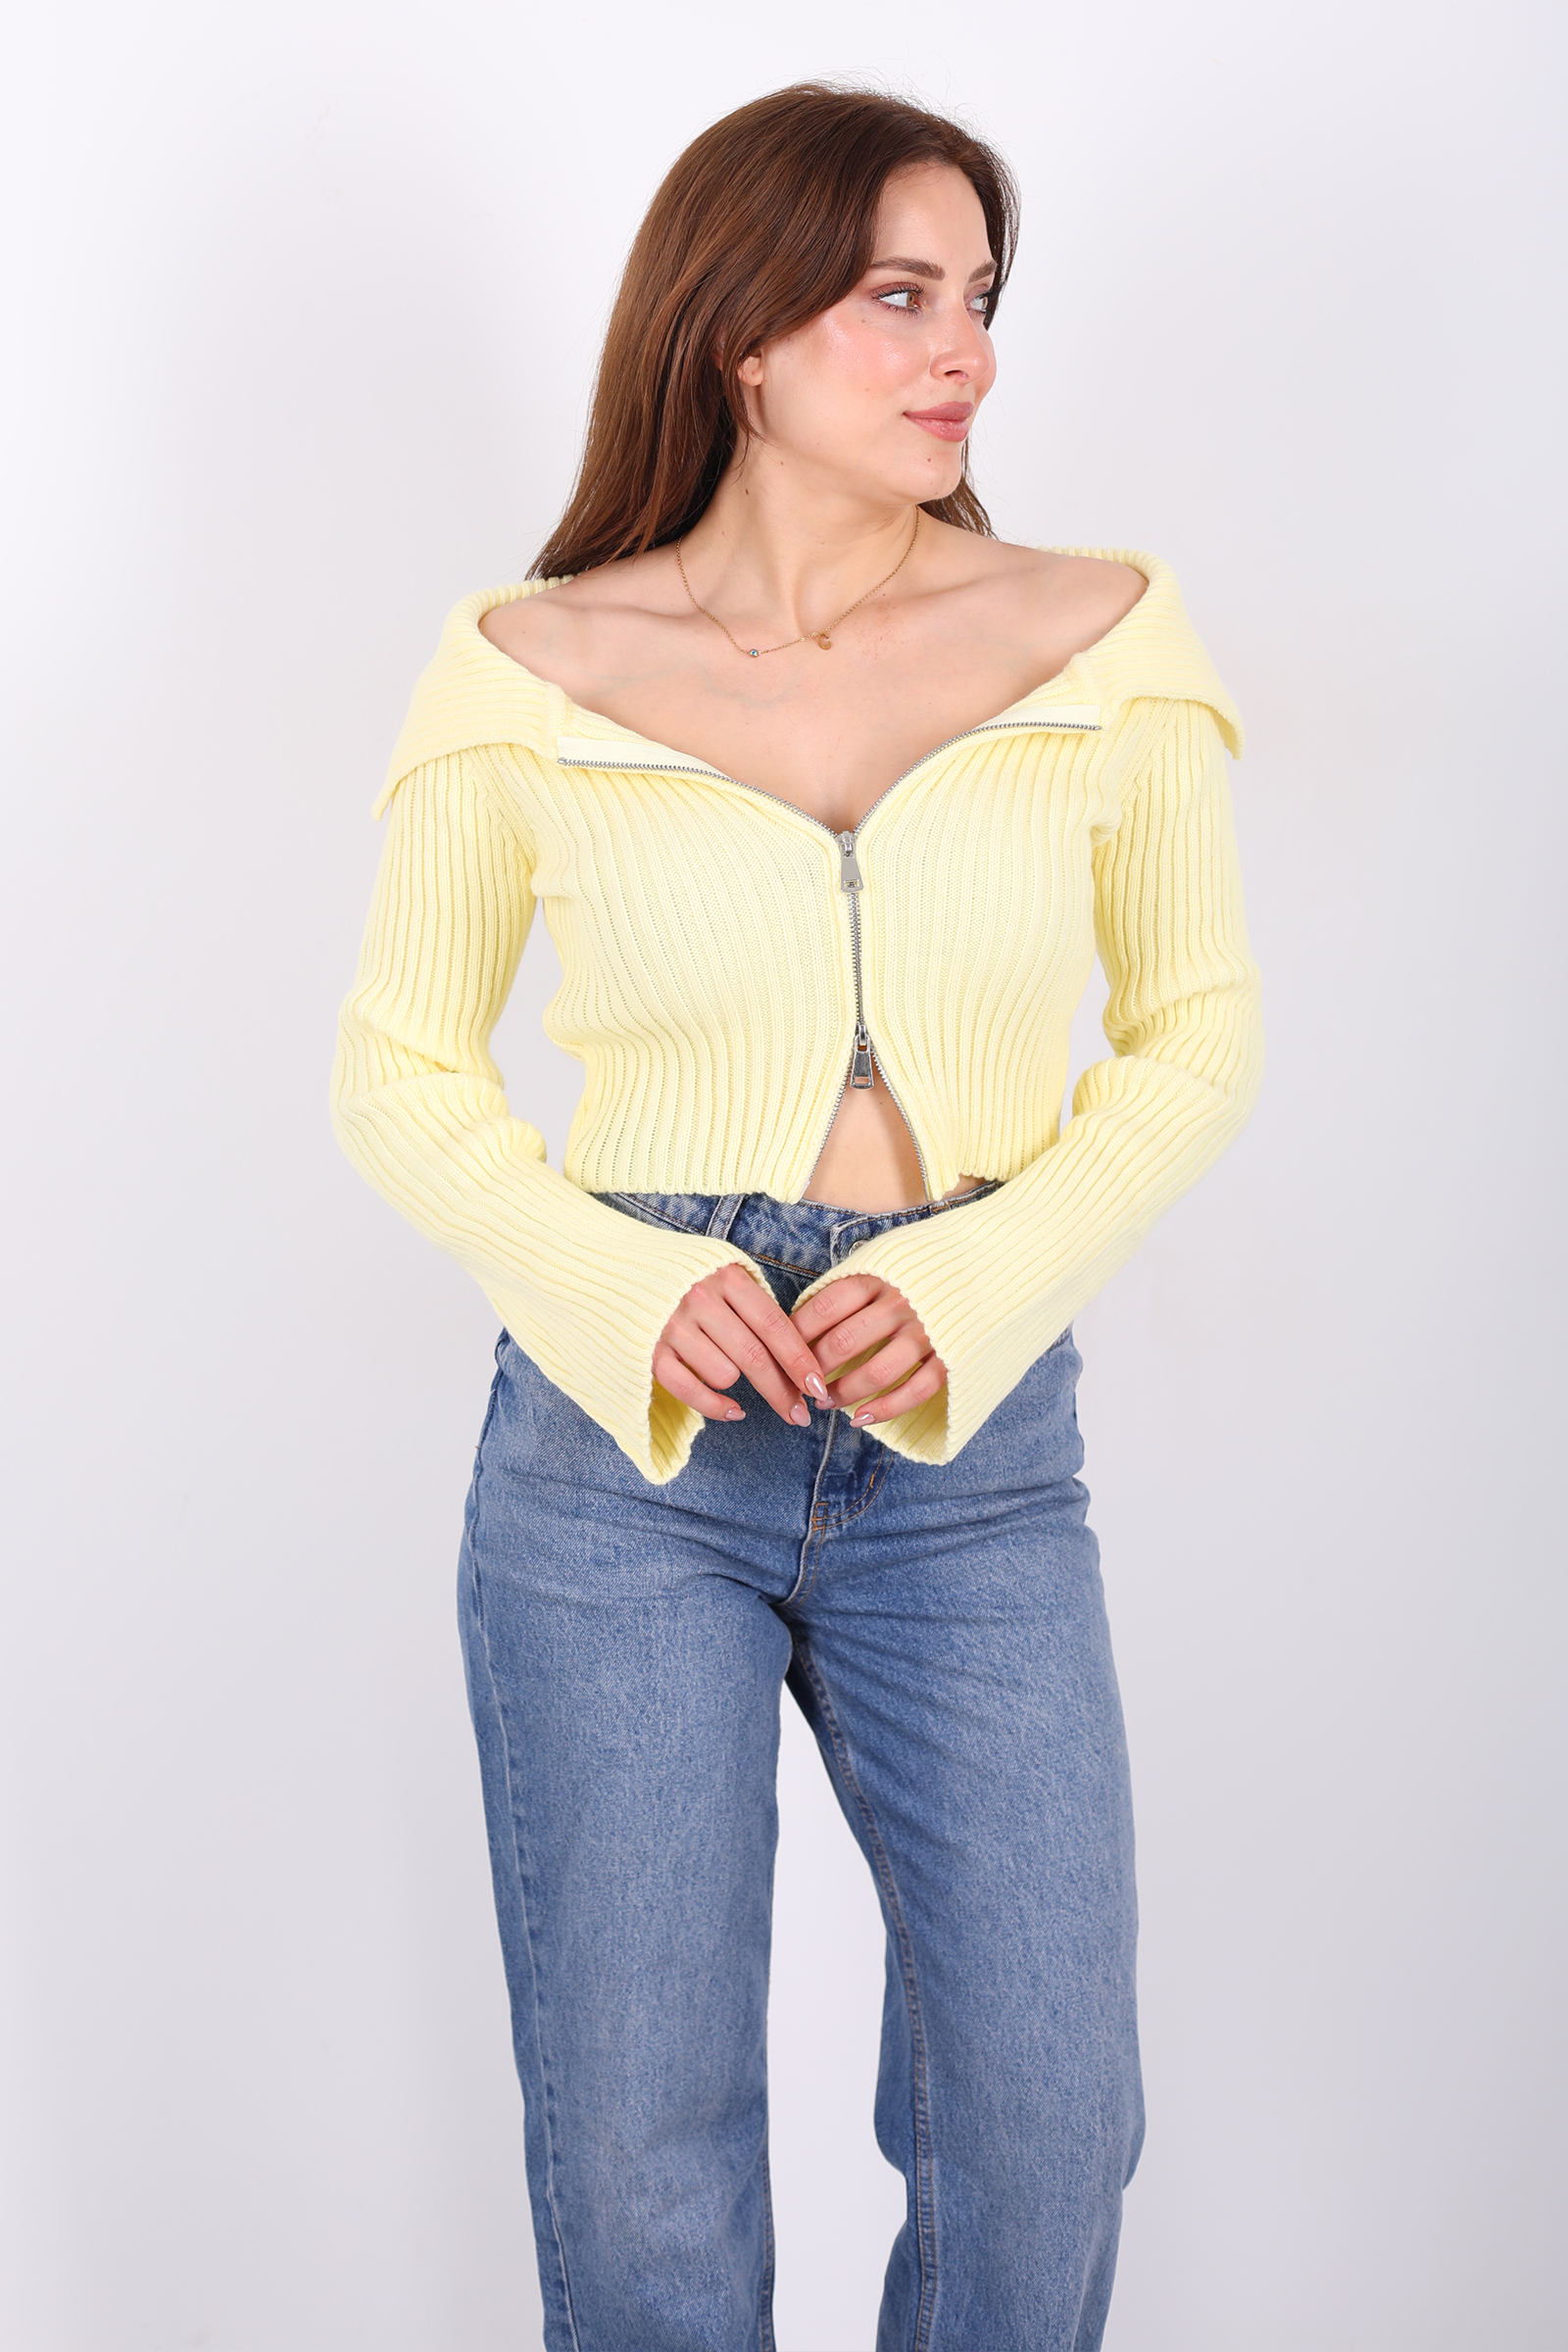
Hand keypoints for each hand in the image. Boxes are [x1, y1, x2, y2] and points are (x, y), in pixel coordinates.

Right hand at [655, 1263, 832, 1426]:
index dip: (800, 1360)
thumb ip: (756, 1307)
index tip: (817, 1386)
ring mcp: (671, 1326)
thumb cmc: (688, 1278)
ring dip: (734, 1382)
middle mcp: (699, 1299)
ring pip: (724, 1374)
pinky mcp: (649, 1351)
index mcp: (727, 1277)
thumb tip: (798, 1356)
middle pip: (754, 1356)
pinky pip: (690, 1390)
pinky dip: (714, 1406)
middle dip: (782, 1391)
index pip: (773, 1326)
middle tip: (800, 1414)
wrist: (622, 1269)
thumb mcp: (726, 1276)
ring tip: (726, 1367)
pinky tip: (733, 1411)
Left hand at [789, 1274, 944, 1426]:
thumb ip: (850, 1284)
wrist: (989, 1266)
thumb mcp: (883, 1260)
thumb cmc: (922, 1267)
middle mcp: (900, 1303)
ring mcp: (927, 1331)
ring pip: (876, 1372)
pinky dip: (885, 1409)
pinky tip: (861, 1418)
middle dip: (814, 1370)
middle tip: (801, 1384)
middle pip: (843, 1343)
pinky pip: (915, 1390)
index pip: (823, 1309)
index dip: (796, 1336)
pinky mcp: (951, 1356)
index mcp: (877, 1276)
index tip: (782, 1353)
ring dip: (843, 1393)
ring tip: (826, 1402)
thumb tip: (802, 1316)